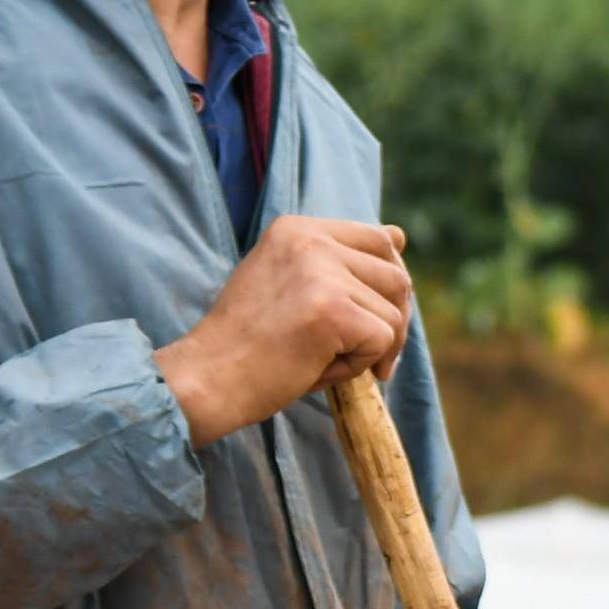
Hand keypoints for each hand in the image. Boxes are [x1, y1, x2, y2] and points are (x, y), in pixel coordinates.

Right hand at [154, 215, 411, 443]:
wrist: (208, 379)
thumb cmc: (249, 343)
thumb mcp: (291, 285)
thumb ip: (339, 261)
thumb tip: (401, 236)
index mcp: (297, 229)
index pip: (378, 239)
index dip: (388, 283)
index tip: (372, 315)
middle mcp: (310, 240)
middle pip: (395, 274)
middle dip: (395, 319)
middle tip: (372, 354)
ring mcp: (323, 273)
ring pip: (393, 311)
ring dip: (373, 346)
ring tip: (327, 362)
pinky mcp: (334, 310)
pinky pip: (383, 338)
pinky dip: (362, 364)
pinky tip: (320, 370)